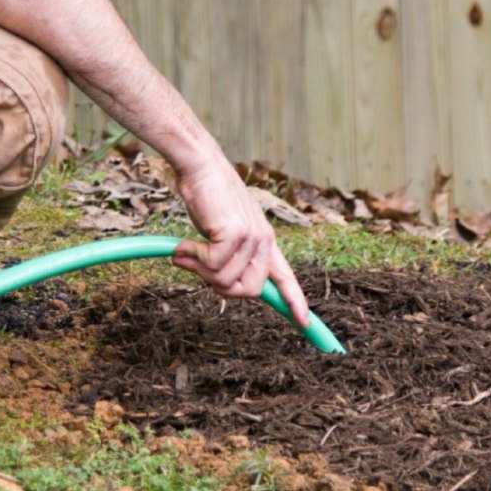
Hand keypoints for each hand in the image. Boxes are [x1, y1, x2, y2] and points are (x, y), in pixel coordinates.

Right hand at [172, 152, 309, 328]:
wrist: (200, 166)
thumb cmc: (208, 197)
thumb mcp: (222, 233)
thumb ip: (227, 259)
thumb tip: (218, 284)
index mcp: (265, 241)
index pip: (285, 277)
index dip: (295, 302)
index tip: (305, 324)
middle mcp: (264, 241)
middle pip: (250, 291)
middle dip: (221, 288)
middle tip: (199, 268)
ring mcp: (252, 237)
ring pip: (226, 282)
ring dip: (200, 271)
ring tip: (187, 250)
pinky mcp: (236, 234)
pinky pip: (213, 266)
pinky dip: (193, 259)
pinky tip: (184, 245)